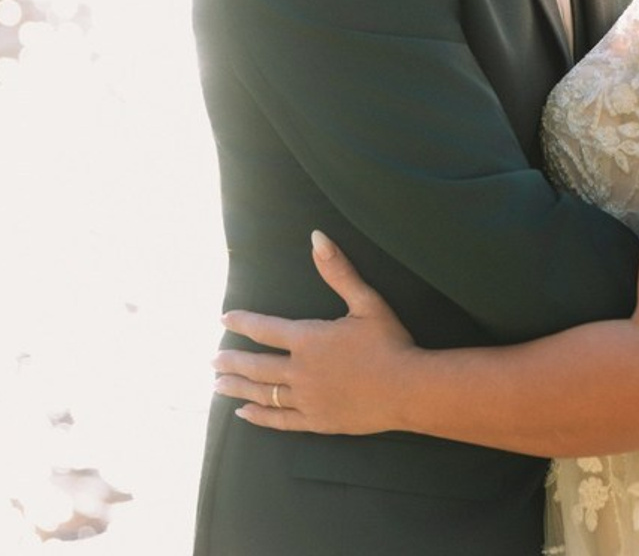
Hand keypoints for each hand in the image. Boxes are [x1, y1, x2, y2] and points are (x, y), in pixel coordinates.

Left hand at [212, 231, 414, 434]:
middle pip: (256, 366)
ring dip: (237, 387)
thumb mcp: (366, 301)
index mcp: (309, 339)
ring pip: (262, 393)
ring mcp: (305, 399)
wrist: (407, 388)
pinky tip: (243, 413)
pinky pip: (278, 420)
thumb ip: (338, 271)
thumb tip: (317, 237)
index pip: (266, 329)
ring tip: (217, 384)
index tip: (224, 320)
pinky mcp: (315, 421)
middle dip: (231, 361)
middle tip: (212, 360)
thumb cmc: (389, 341)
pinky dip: (258, 416)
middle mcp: (299, 370)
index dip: (243, 323)